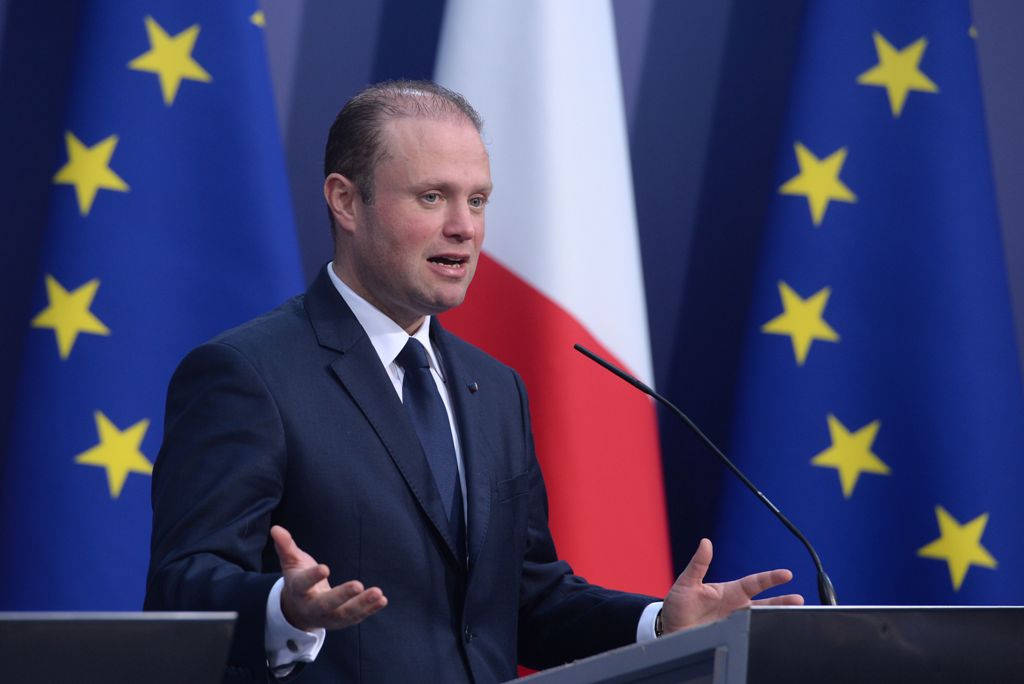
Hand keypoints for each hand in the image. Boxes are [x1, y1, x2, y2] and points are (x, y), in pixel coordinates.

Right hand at [271, 525, 387, 631]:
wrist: (298, 610)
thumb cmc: (298, 580)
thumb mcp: (290, 563)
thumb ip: (285, 547)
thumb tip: (276, 528)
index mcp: (298, 590)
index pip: (303, 584)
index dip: (312, 577)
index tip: (325, 568)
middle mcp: (312, 607)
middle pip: (326, 604)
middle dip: (342, 596)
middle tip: (358, 584)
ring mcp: (327, 617)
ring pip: (345, 614)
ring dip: (362, 604)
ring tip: (378, 594)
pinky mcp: (341, 621)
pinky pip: (356, 617)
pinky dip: (370, 610)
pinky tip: (382, 600)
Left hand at [661, 538, 802, 633]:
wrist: (668, 628)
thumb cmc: (678, 604)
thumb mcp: (687, 582)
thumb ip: (698, 564)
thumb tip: (705, 543)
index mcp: (729, 591)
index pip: (754, 583)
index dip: (770, 578)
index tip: (787, 574)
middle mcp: (735, 607)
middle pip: (764, 603)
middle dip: (782, 601)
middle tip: (799, 600)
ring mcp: (733, 622)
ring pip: (760, 619)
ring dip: (775, 617)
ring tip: (794, 616)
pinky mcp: (729, 636)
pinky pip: (747, 634)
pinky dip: (759, 633)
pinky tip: (769, 634)